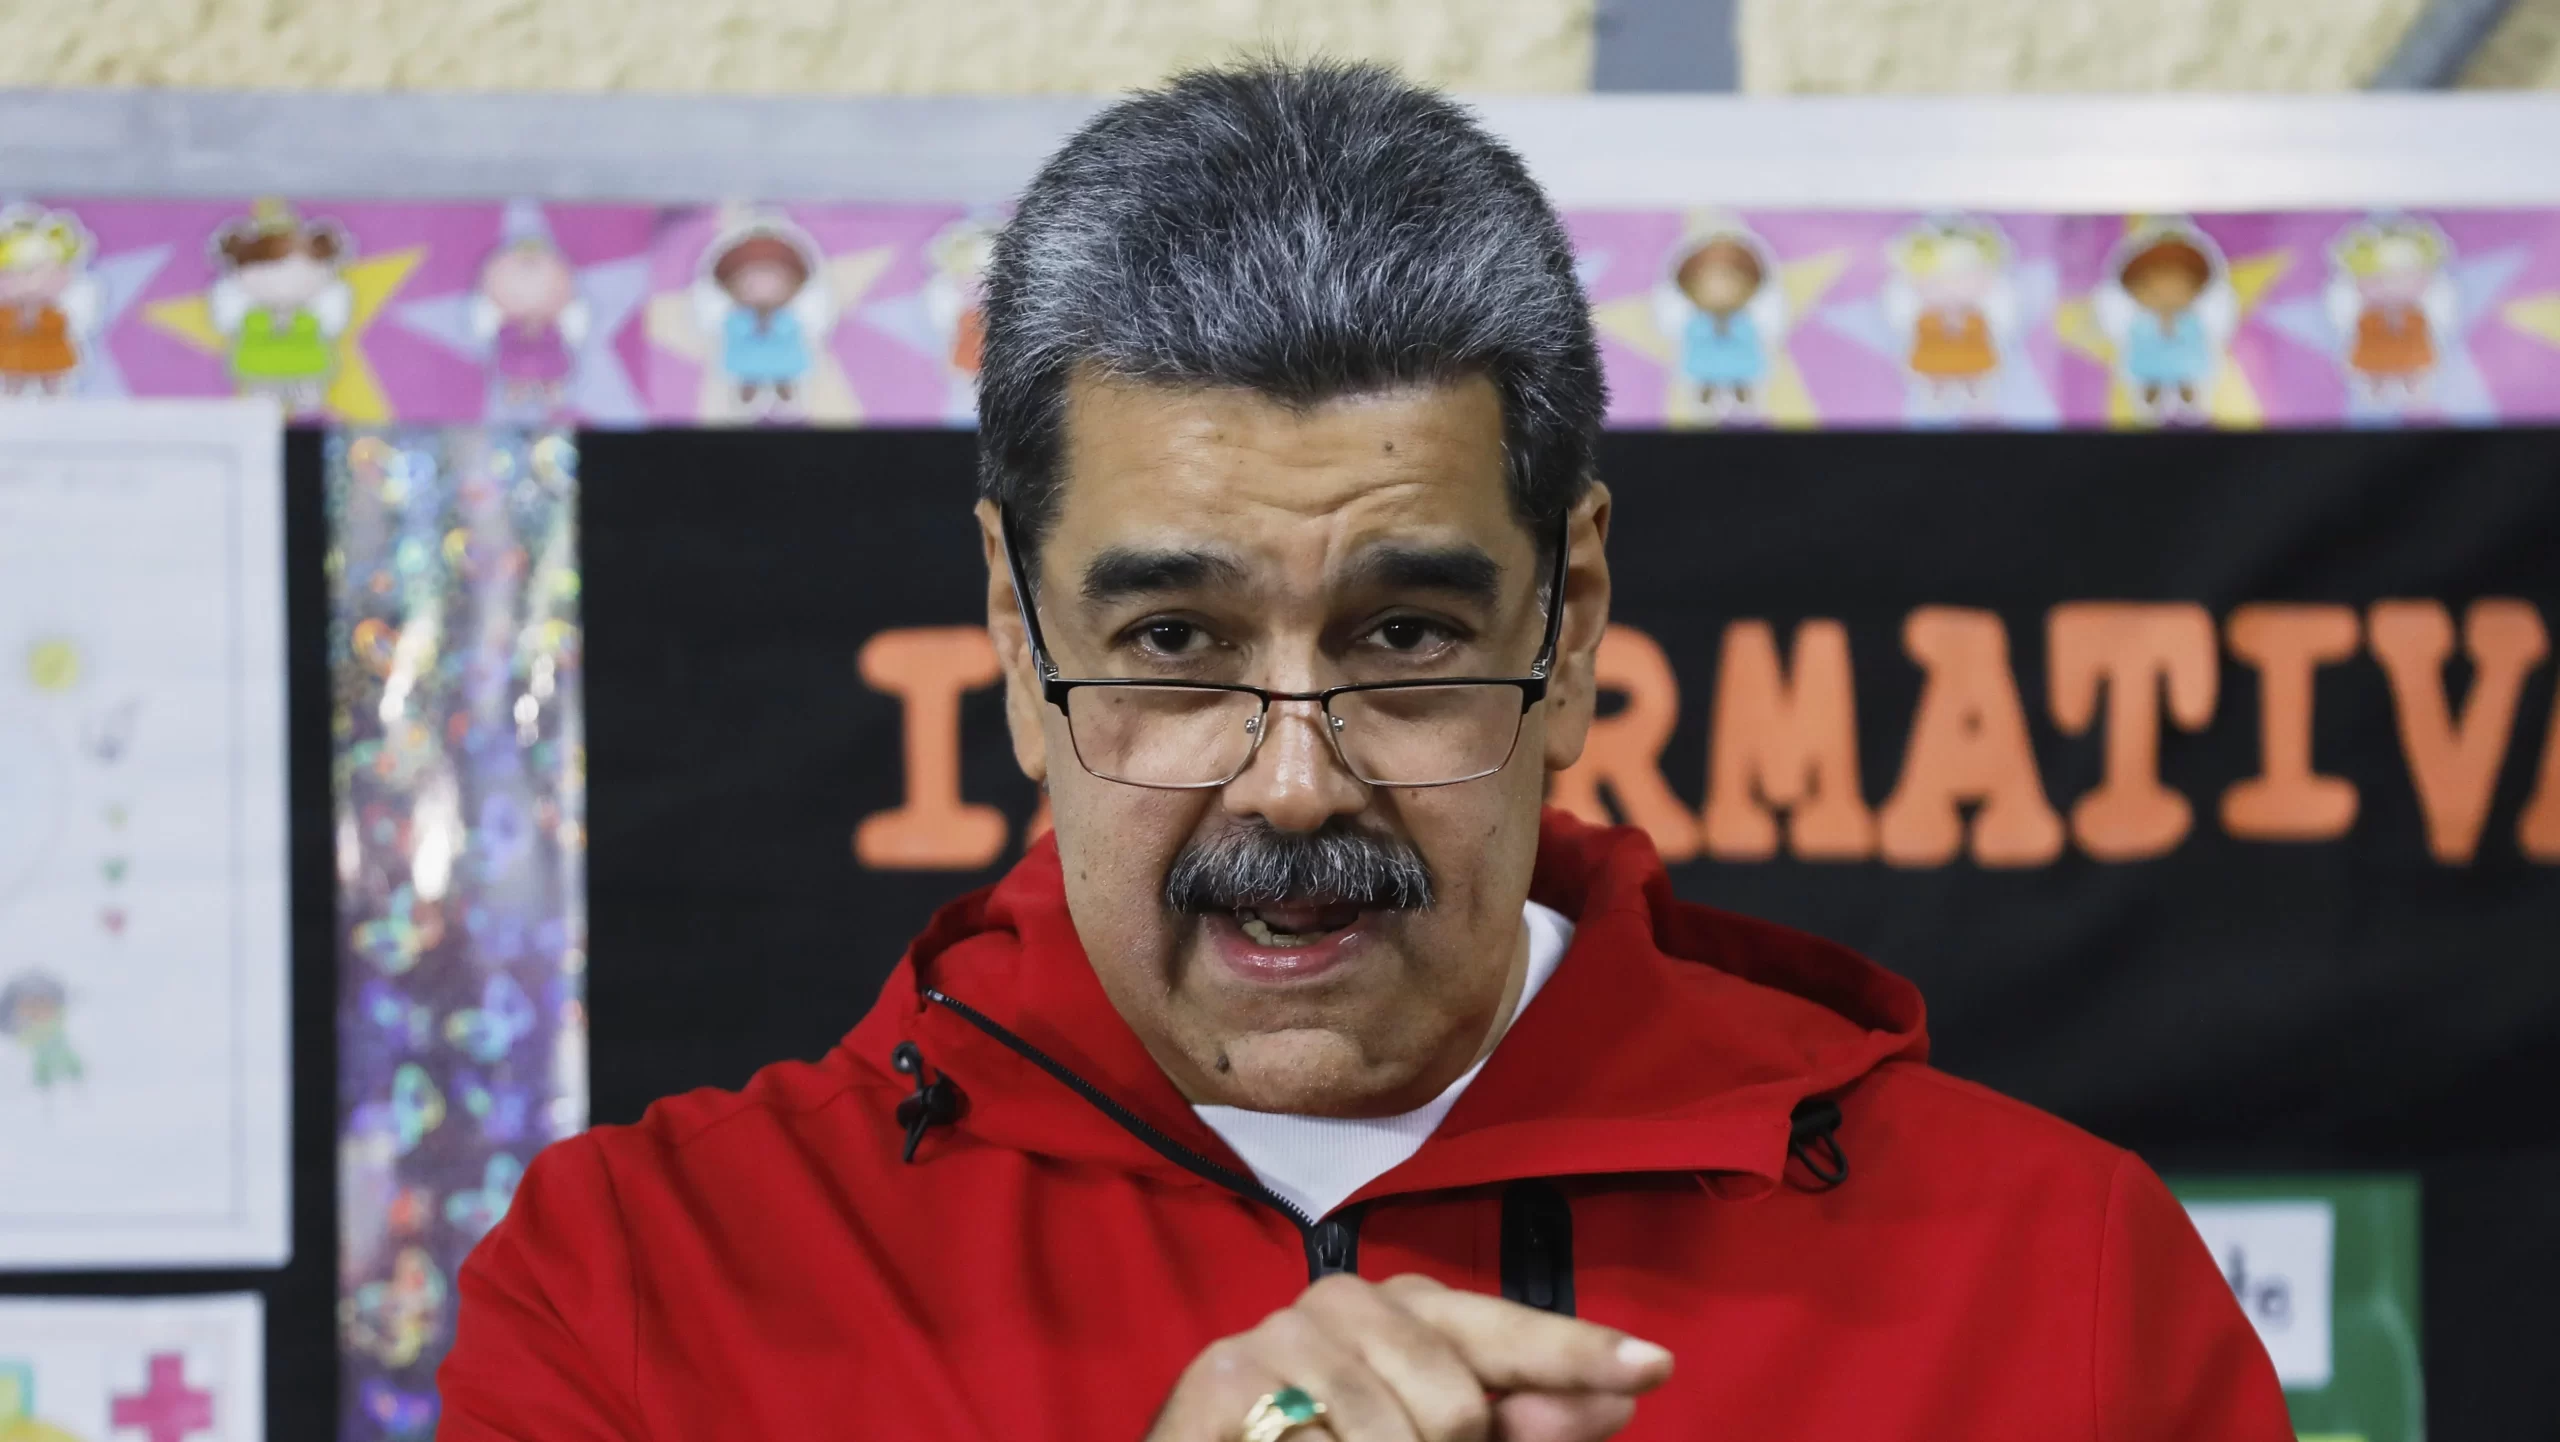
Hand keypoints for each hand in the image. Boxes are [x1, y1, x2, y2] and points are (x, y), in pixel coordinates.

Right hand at [1145, 1273, 1673, 1441]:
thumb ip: (1522, 1428)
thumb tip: (1618, 1404)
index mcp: (1414, 1310)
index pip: (1508, 1330)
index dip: (1578, 1352)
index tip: (1653, 1367)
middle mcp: (1352, 1300)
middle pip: (1454, 1404)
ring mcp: (1285, 1331)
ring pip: (1389, 1435)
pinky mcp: (1224, 1371)